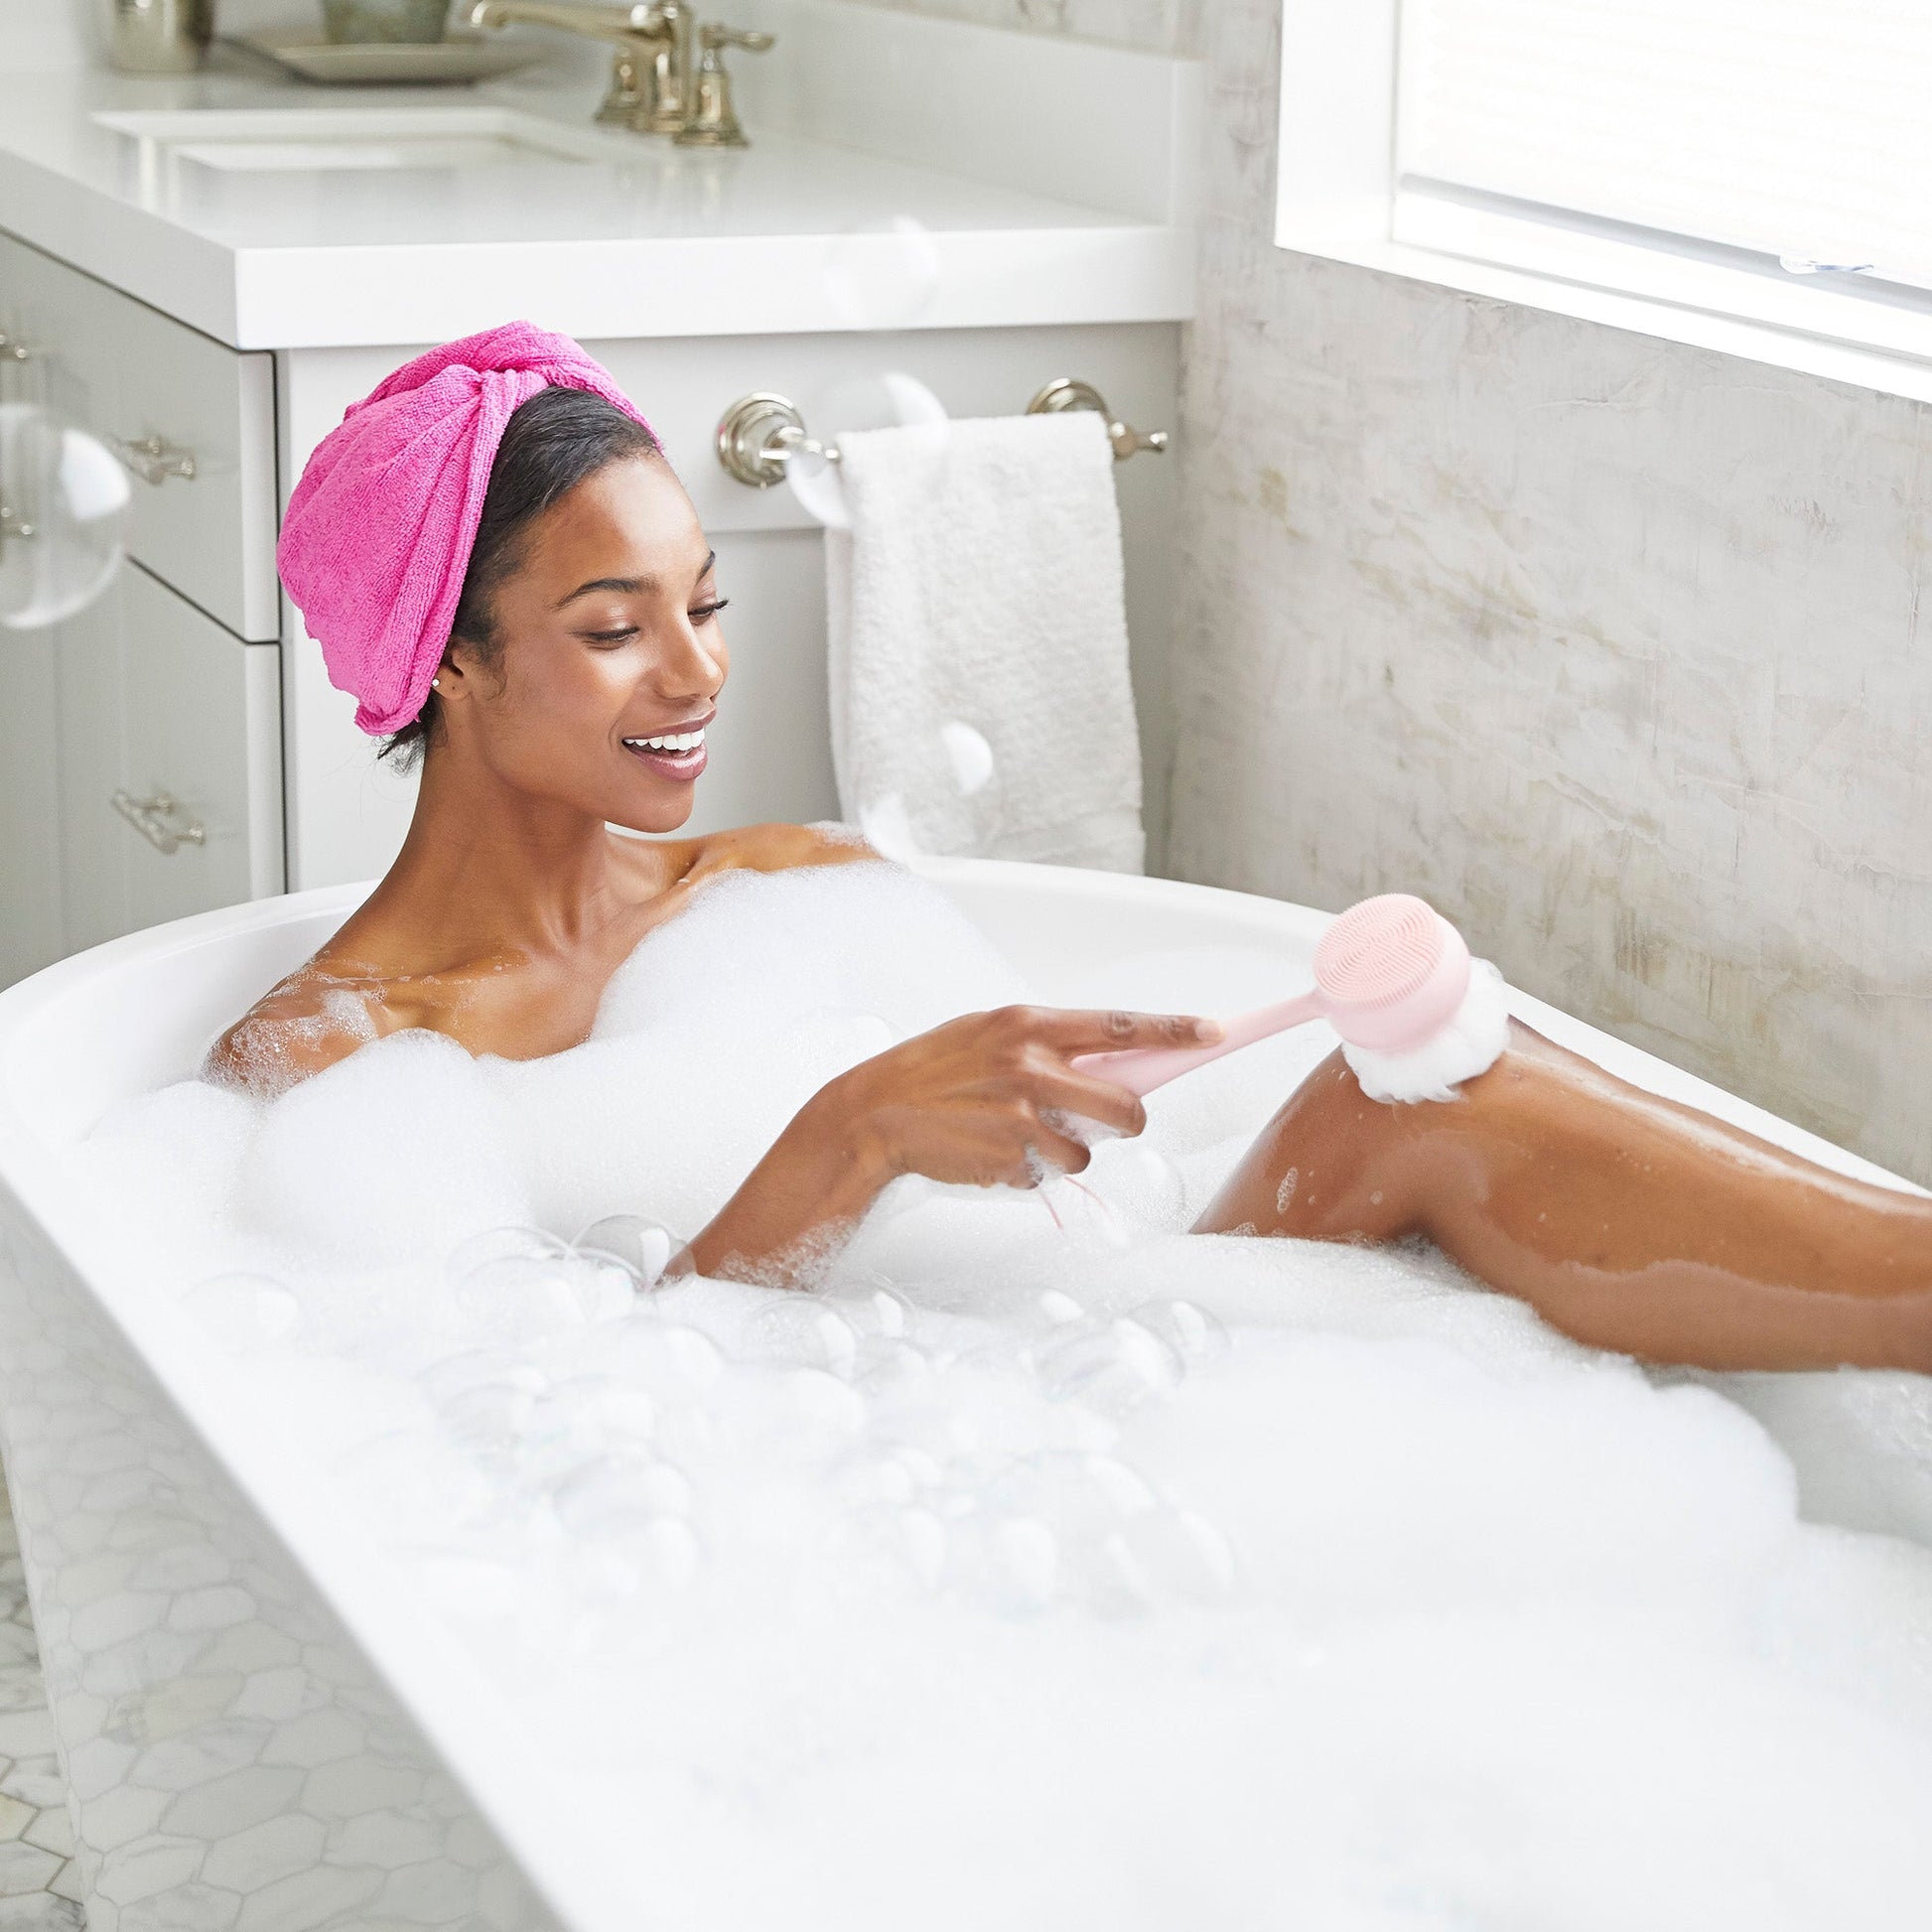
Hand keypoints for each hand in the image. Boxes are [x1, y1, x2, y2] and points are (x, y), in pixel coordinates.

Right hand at [809, 1004, 1222, 1189]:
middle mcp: (1030, 1064)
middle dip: (1124, 1120)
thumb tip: (1109, 1066)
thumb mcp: (987, 1037)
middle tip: (1098, 1121)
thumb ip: (1045, 1046)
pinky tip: (993, 1153)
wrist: (872, 1113)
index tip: (1216, 1030)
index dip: (1174, 1031)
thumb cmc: (933, 1072)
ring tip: (1016, 1135)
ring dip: (1065, 1151)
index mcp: (1027, 1023)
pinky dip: (1031, 1171)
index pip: (1119, 1025)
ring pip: (1091, 1150)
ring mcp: (1023, 1114)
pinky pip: (1052, 1175)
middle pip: (1127, 1105)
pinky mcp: (1012, 1157)